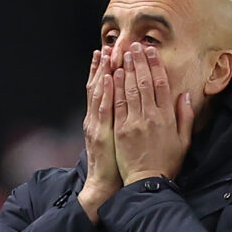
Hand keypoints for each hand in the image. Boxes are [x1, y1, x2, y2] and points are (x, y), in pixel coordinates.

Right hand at [78, 46, 121, 222]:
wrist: (107, 187)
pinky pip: (103, 109)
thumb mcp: (120, 141)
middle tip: (109, 44)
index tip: (115, 52)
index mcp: (106, 119)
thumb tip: (134, 107)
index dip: (110, 70)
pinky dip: (104, 92)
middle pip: (101, 86)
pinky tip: (107, 77)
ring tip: (106, 52)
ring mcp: (97, 125)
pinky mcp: (100, 133)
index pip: (108, 90)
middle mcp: (97, 119)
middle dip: (106, 65)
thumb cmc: (120, 166)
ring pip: (100, 92)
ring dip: (103, 71)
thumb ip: (124, 122)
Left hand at [113, 42, 194, 185]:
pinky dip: (115, 88)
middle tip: (134, 46)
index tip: (151, 51)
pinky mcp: (120, 130)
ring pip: (129, 90)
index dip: (155, 65)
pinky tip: (113, 75)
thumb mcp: (184, 141)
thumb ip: (185, 117)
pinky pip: (117, 104)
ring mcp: (133, 122)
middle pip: (143, 82)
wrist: (147, 183)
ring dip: (125, 69)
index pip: (160, 84)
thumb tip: (185, 95)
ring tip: (123, 54)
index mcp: (166, 117)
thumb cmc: (167, 163)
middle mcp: (150, 116)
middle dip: (138, 61)